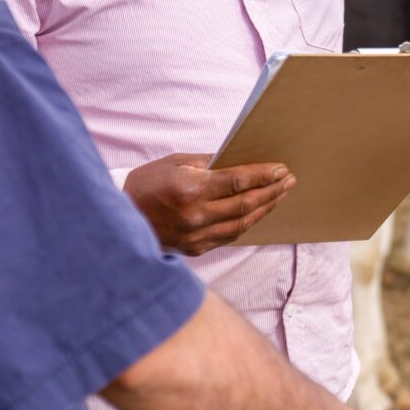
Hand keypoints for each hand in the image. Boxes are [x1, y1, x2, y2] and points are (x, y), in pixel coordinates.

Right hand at [122, 153, 295, 255]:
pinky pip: (230, 236)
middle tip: (289, 181)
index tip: (281, 169)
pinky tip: (258, 211)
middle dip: (272, 191)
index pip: (238, 182)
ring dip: (265, 208)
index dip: (263, 175)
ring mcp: (197, 236)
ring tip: (280, 195)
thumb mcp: (174, 162)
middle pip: (246, 204)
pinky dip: (247, 223)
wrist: (119, 218)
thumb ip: (209, 162)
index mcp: (191, 190)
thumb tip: (239, 159)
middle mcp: (196, 216)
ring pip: (242, 224)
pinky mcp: (196, 249)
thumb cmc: (146, 183)